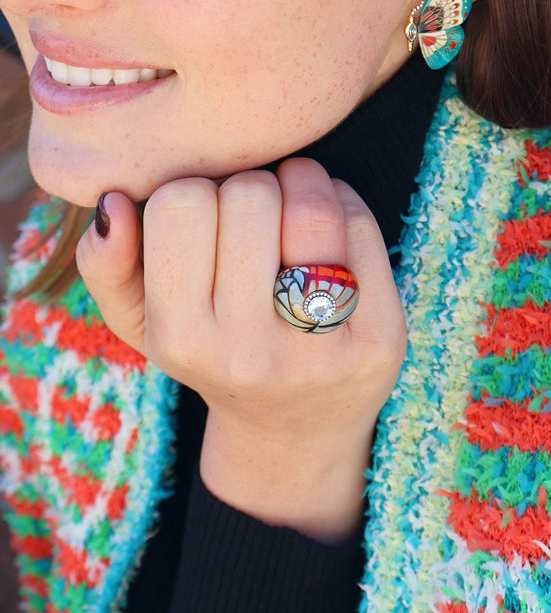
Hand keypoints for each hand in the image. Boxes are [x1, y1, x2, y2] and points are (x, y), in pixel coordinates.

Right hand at [76, 158, 405, 541]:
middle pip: (250, 194)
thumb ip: (107, 266)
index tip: (211, 215)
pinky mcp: (379, 338)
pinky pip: (361, 226)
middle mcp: (249, 351)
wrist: (293, 429)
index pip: (182, 202)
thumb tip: (114, 201)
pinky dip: (345, 207)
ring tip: (294, 212)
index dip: (198, 191)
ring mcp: (321, 347)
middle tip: (258, 214)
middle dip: (253, 188)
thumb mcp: (145, 325)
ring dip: (303, 185)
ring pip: (313, 205)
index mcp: (181, 338)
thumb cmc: (216, 358)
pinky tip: (332, 236)